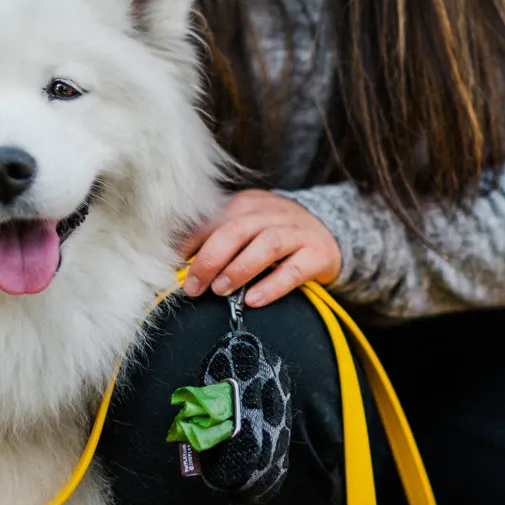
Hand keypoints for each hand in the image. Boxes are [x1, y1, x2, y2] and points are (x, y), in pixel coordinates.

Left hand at [179, 190, 341, 307]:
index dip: (192, 244)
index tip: (175, 269)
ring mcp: (297, 232)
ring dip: (239, 268)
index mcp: (249, 204)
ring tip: (221, 290)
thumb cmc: (276, 235)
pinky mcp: (317, 254)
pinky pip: (294, 270)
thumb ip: (218, 237)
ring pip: (266, 244)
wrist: (329, 232)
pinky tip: (254, 300)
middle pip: (237, 229)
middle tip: (194, 287)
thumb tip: (178, 261)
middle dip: (210, 259)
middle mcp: (272, 213)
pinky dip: (272, 285)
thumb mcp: (247, 228)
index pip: (215, 220)